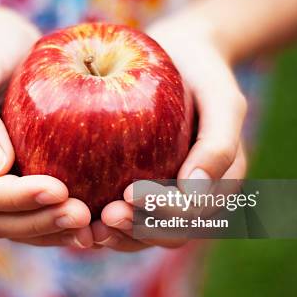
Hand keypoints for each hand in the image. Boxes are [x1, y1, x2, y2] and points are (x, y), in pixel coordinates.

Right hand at [0, 11, 93, 248]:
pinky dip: (63, 220)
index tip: (58, 190)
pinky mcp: (24, 179)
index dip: (17, 199)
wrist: (5, 48)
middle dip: (39, 224)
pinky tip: (95, 217)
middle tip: (82, 217)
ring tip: (92, 226)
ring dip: (53, 231)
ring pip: (20, 225)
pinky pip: (40, 211)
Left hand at [93, 14, 247, 250]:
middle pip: (168, 233)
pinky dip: (101, 223)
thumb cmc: (202, 75)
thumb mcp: (221, 100)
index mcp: (221, 185)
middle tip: (105, 217)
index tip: (129, 194)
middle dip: (138, 231)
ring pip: (143, 235)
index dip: (164, 212)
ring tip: (88, 226)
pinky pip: (122, 217)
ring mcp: (166, 199)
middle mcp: (195, 200)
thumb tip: (193, 187)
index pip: (195, 213)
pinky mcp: (137, 193)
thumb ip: (218, 143)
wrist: (180, 59)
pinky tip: (75, 213)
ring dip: (118, 236)